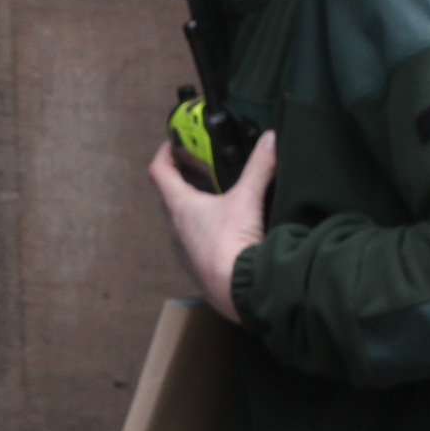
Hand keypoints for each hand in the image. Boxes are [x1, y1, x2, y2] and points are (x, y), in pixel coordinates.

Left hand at [145, 129, 276, 322]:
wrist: (236, 291)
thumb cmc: (231, 244)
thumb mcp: (248, 199)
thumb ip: (260, 166)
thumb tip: (271, 139)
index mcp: (179, 206)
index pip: (159, 171)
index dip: (164, 154)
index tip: (174, 144)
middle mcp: (175, 228)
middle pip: (170, 196)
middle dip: (182, 179)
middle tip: (200, 168)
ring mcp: (184, 251)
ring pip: (181, 222)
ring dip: (194, 209)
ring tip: (217, 199)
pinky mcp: (197, 268)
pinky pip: (194, 244)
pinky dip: (205, 233)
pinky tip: (227, 233)